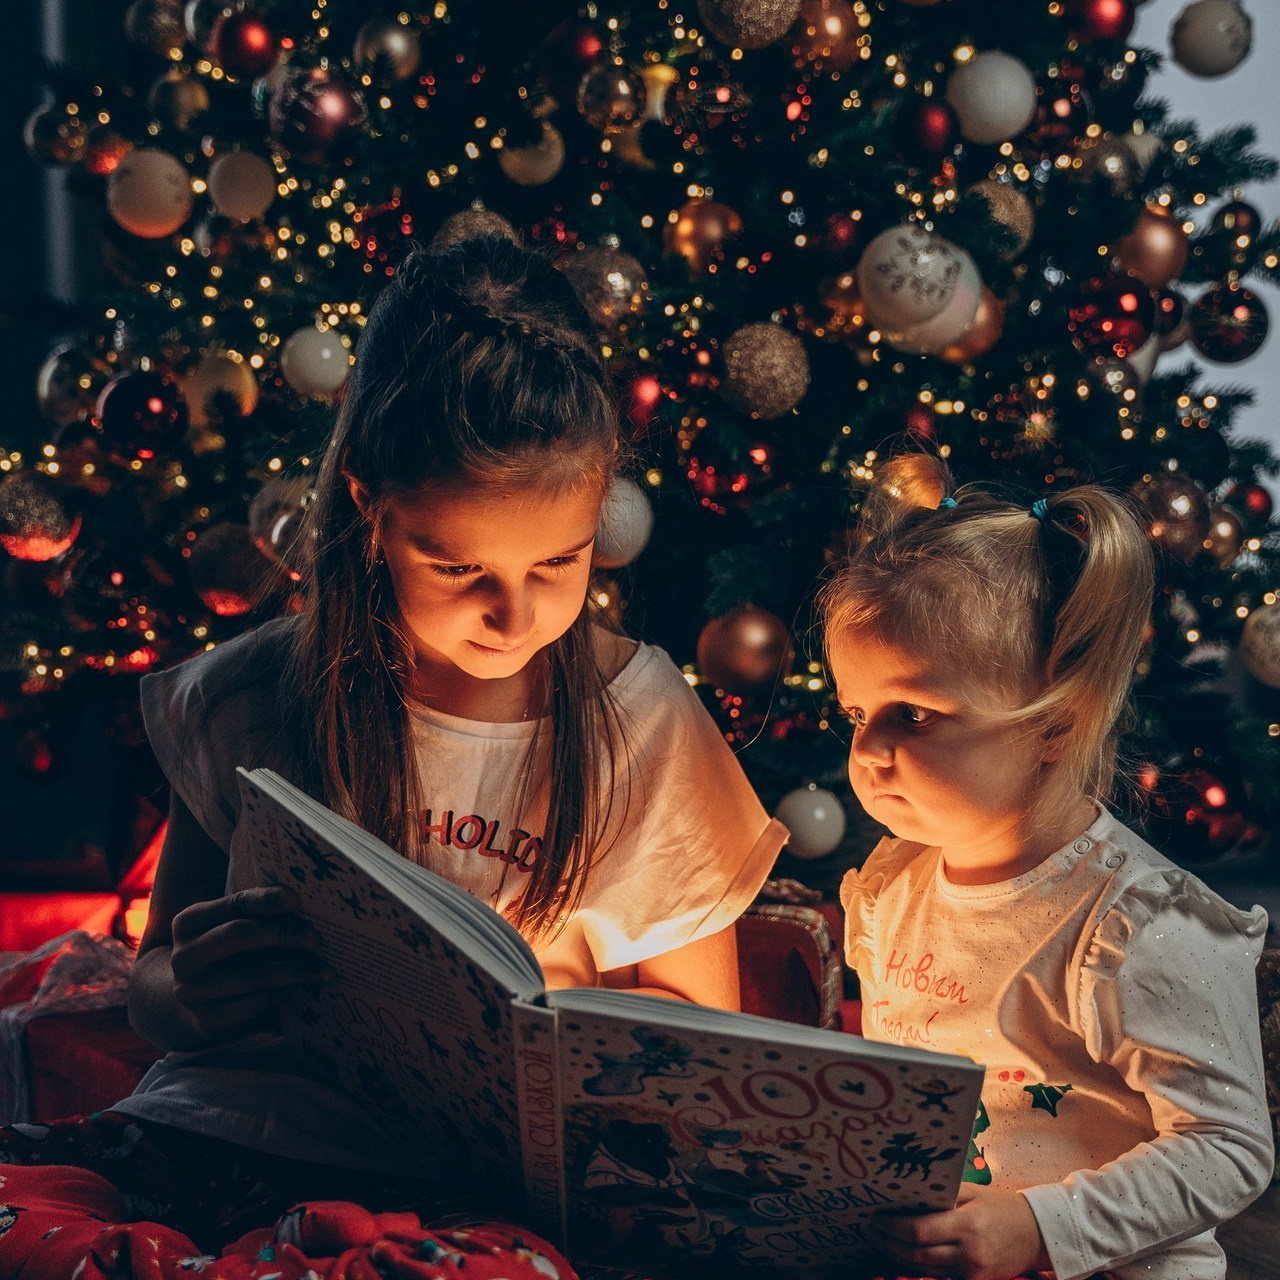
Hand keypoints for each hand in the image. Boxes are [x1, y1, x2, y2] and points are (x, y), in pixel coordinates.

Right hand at [168, 886, 330, 1041]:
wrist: (197, 1000)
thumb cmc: (227, 954)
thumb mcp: (231, 928)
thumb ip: (256, 916)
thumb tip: (304, 907)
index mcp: (189, 922)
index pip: (232, 904)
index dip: (265, 899)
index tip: (296, 900)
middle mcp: (184, 956)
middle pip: (238, 935)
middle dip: (282, 934)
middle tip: (317, 939)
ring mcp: (191, 991)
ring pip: (250, 976)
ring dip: (293, 971)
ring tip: (324, 971)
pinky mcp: (207, 1020)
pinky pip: (252, 1005)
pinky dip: (281, 995)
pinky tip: (302, 991)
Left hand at [868, 1184, 1049, 1279]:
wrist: (1035, 1233)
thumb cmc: (999, 1206)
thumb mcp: (971, 1193)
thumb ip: (941, 1196)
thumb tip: (906, 1193)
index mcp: (966, 1225)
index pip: (919, 1230)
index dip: (892, 1227)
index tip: (876, 1217)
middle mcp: (969, 1252)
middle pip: (917, 1254)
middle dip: (889, 1242)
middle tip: (871, 1229)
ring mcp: (973, 1272)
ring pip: (926, 1268)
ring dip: (899, 1256)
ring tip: (882, 1240)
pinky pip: (941, 1276)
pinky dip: (921, 1266)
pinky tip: (905, 1255)